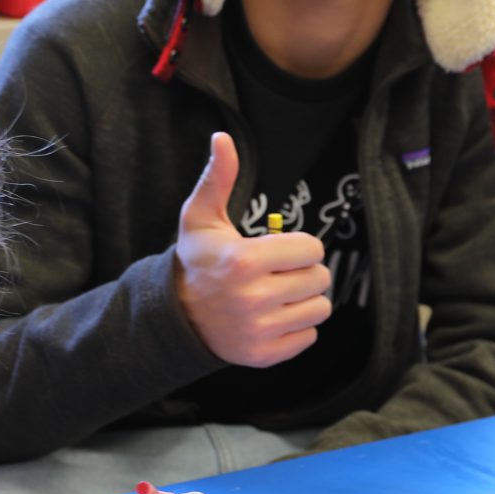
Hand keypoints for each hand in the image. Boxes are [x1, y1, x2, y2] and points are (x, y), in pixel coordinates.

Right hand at [173, 132, 332, 367]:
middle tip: (276, 273)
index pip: (312, 249)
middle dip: (302, 272)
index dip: (299, 247)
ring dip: (303, 300)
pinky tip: (271, 317)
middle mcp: (254, 298)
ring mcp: (259, 330)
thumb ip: (218, 178)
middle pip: (320, 278)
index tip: (277, 250)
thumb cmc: (196, 261)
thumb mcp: (201, 218)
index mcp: (245, 261)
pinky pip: (309, 336)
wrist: (174, 317)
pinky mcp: (264, 355)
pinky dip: (296, 328)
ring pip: (320, 308)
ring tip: (276, 294)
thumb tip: (223, 138)